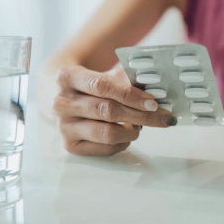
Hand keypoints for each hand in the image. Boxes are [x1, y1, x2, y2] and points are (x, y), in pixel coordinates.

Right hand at [53, 66, 176, 155]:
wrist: (70, 98)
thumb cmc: (94, 86)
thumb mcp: (108, 74)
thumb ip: (128, 80)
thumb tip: (156, 89)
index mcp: (68, 77)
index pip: (102, 86)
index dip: (130, 95)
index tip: (152, 102)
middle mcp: (61, 103)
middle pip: (107, 111)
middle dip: (139, 115)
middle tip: (162, 117)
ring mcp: (64, 126)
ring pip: (107, 133)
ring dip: (131, 131)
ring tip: (139, 125)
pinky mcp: (70, 146)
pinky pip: (105, 149)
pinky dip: (122, 143)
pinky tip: (125, 133)